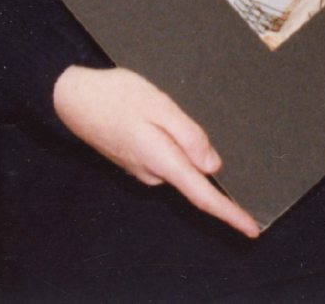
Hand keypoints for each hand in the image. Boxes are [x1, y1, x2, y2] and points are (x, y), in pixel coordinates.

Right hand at [52, 66, 258, 237]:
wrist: (72, 98)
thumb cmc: (116, 96)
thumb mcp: (158, 104)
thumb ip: (187, 135)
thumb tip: (212, 166)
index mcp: (161, 160)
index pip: (202, 195)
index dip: (229, 213)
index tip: (252, 228)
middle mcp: (152, 172)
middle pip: (192, 178)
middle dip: (205, 163)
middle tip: (194, 128)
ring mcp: (142, 169)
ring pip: (178, 164)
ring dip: (184, 146)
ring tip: (165, 110)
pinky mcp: (136, 160)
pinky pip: (165, 158)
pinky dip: (173, 146)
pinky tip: (160, 120)